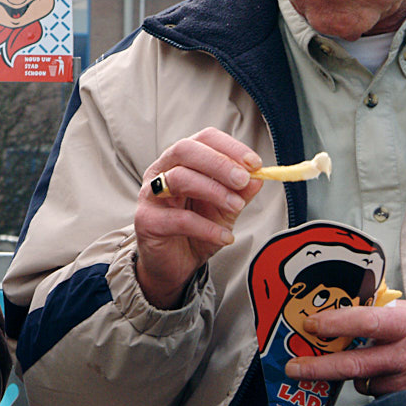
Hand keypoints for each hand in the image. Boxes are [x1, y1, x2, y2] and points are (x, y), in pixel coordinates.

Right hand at [134, 128, 263, 308]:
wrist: (173, 266)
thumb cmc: (195, 231)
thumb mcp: (225, 209)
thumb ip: (240, 192)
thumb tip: (259, 177)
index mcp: (181, 162)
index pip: (203, 139)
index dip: (229, 147)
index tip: (254, 163)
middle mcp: (161, 171)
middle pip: (185, 150)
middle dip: (218, 162)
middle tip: (243, 179)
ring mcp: (150, 195)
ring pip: (179, 178)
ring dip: (214, 191)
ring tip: (236, 207)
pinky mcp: (147, 221)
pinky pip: (179, 219)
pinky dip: (207, 228)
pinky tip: (225, 237)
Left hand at [283, 301, 405, 401]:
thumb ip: (378, 311)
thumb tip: (340, 308)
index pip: (364, 322)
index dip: (334, 324)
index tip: (310, 324)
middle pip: (355, 365)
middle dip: (319, 367)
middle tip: (295, 368)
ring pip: (366, 384)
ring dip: (359, 377)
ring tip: (373, 364)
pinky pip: (382, 398)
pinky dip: (378, 389)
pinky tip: (390, 378)